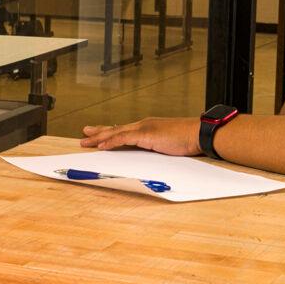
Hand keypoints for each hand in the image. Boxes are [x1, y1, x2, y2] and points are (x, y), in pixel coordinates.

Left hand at [79, 116, 201, 156]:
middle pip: (116, 129)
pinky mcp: (146, 134)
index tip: (100, 135)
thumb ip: (157, 149)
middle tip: (85, 134)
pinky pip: (124, 138)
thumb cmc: (188, 140)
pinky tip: (101, 146)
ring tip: (86, 141)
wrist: (199, 134)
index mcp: (148, 128)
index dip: (111, 132)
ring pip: (116, 132)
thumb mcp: (168, 145)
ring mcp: (144, 128)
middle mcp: (143, 125)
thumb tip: (150, 158)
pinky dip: (111, 142)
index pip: (125, 130)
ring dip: (100, 137)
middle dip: (99, 132)